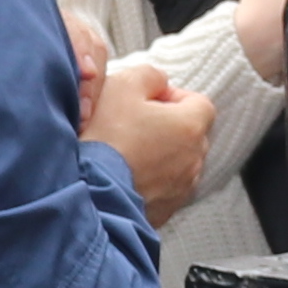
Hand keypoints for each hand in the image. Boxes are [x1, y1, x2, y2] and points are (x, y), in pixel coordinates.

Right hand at [86, 53, 211, 225]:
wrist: (88, 193)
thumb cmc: (105, 138)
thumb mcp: (122, 86)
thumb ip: (150, 75)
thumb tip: (160, 82)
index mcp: (191, 126)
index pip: (199, 102)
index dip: (173, 96)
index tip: (147, 101)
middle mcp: (194, 160)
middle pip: (190, 133)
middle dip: (166, 126)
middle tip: (131, 125)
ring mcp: (181, 189)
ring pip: (177, 163)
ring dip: (158, 155)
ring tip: (124, 153)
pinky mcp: (165, 212)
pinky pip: (163, 189)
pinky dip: (149, 181)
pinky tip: (123, 176)